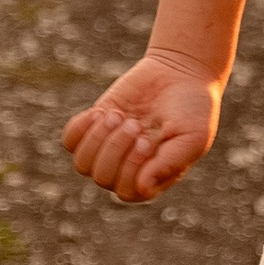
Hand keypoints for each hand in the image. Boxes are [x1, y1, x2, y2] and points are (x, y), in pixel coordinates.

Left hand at [62, 53, 221, 205]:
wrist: (180, 73)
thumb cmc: (193, 109)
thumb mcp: (192, 137)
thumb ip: (169, 164)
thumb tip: (142, 188)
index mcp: (153, 179)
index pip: (126, 190)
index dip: (130, 167)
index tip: (148, 139)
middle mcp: (127, 171)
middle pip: (101, 177)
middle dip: (116, 147)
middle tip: (136, 123)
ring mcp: (108, 151)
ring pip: (83, 163)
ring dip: (98, 138)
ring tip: (119, 115)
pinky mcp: (94, 128)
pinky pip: (70, 141)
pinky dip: (81, 128)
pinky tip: (102, 113)